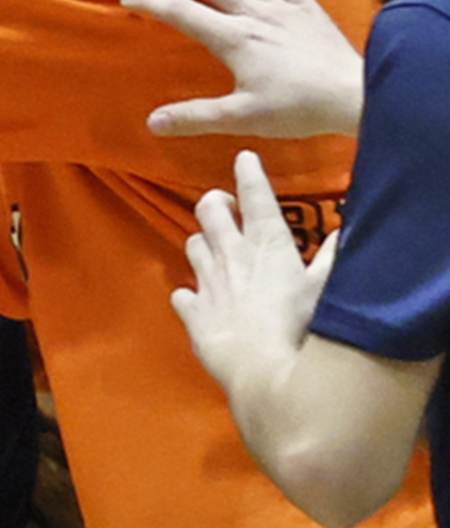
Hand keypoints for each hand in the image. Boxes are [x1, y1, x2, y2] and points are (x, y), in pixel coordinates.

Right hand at [133, 0, 367, 140]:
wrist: (358, 96)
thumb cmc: (300, 108)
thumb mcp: (243, 117)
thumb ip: (196, 117)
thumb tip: (152, 122)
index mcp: (233, 39)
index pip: (182, 14)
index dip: (151, 4)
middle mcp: (252, 14)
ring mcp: (280, 7)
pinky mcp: (305, 7)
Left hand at [172, 148, 332, 396]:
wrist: (263, 370)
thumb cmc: (302, 327)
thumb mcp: (328, 289)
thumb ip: (334, 259)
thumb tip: (344, 233)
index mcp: (267, 245)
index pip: (256, 198)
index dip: (249, 175)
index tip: (244, 157)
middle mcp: (231, 256)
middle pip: (211, 212)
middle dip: (215, 202)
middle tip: (223, 203)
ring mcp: (207, 283)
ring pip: (193, 246)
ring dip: (201, 242)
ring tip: (210, 245)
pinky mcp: (193, 314)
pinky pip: (183, 295)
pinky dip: (188, 294)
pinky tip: (193, 298)